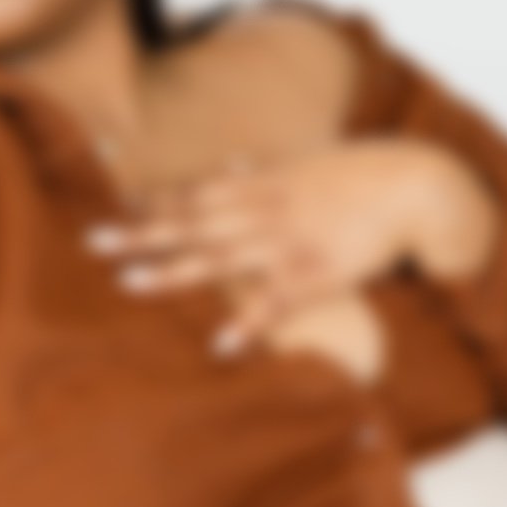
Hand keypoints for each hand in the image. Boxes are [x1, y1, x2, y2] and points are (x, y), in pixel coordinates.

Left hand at [93, 141, 497, 354]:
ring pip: (220, 258)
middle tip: (94, 242)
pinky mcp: (315, 274)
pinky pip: (275, 303)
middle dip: (141, 233)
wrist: (412, 184)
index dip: (154, 201)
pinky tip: (220, 344)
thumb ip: (264, 170)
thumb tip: (232, 162)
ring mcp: (286, 242)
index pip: (196, 193)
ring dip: (174, 271)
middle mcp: (263, 210)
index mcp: (260, 183)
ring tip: (131, 284)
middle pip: (191, 223)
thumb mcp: (305, 162)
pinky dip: (248, 324)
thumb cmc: (358, 175)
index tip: (114, 207)